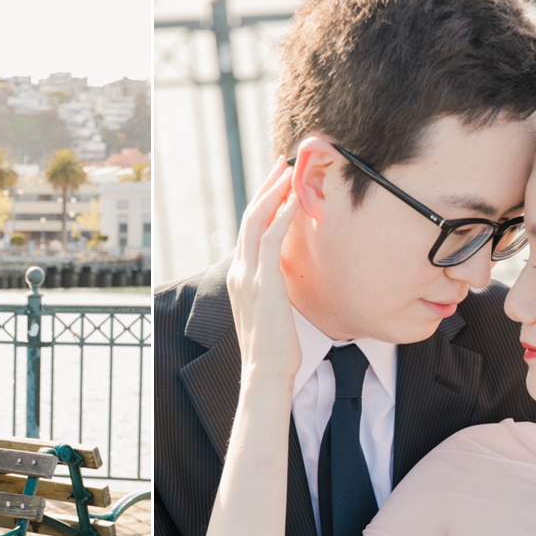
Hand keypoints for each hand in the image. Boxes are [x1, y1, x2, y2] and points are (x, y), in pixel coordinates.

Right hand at [226, 162, 301, 381]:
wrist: (266, 372)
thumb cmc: (276, 349)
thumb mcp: (273, 312)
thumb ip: (276, 290)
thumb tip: (291, 279)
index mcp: (239, 277)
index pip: (248, 230)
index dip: (263, 203)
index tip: (279, 183)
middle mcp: (239, 272)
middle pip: (249, 217)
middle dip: (267, 187)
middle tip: (284, 163)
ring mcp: (248, 276)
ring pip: (256, 221)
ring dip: (275, 193)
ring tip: (292, 171)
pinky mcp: (263, 282)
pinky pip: (271, 239)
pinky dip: (283, 216)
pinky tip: (296, 199)